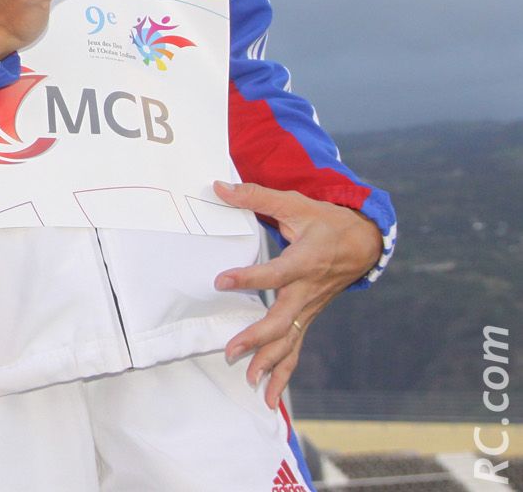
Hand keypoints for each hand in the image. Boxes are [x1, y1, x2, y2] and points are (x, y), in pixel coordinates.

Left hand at [213, 180, 384, 407]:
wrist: (364, 242)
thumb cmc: (325, 221)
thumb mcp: (295, 203)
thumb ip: (255, 196)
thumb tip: (218, 186)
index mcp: (305, 261)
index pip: (275, 273)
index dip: (249, 278)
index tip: (221, 280)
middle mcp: (308, 290)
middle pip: (284, 320)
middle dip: (258, 337)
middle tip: (230, 349)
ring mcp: (310, 308)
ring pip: (291, 341)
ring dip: (270, 363)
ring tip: (248, 381)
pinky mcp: (308, 316)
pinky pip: (296, 348)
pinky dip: (283, 372)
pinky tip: (268, 394)